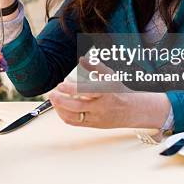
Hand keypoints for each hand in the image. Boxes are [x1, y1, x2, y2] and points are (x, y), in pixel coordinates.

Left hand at [48, 55, 170, 128]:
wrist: (131, 111)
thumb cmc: (119, 91)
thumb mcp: (110, 76)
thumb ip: (95, 66)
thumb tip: (82, 58)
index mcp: (105, 93)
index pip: (86, 92)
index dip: (72, 89)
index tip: (61, 84)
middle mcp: (100, 107)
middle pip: (76, 107)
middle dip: (61, 100)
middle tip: (52, 93)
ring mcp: (95, 118)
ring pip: (73, 117)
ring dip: (59, 109)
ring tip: (53, 99)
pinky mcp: (92, 125)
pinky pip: (74, 122)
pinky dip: (64, 115)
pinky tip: (59, 107)